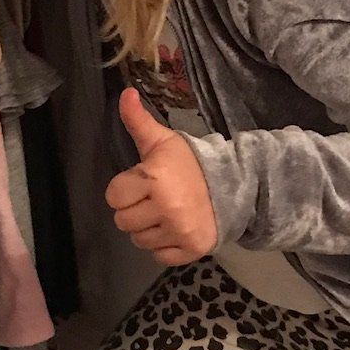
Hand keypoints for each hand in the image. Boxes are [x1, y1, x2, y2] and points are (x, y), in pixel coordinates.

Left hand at [105, 88, 219, 264]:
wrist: (236, 185)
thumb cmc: (191, 163)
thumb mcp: (162, 140)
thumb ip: (138, 121)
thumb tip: (124, 93)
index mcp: (154, 178)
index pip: (114, 196)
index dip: (125, 189)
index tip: (142, 183)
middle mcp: (165, 207)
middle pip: (123, 221)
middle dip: (135, 210)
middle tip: (154, 199)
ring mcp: (178, 231)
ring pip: (139, 240)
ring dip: (148, 229)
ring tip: (166, 214)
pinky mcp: (191, 249)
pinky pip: (159, 256)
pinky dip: (165, 246)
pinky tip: (175, 229)